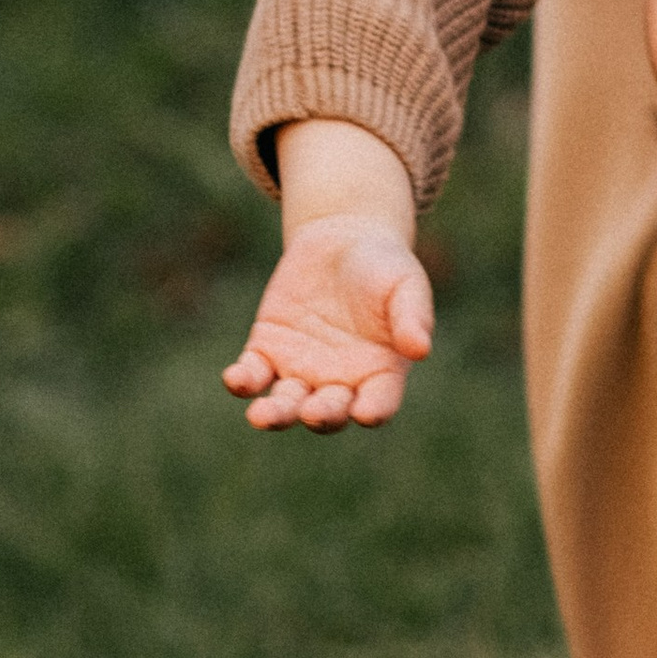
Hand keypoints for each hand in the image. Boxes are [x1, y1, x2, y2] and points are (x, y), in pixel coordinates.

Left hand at [223, 217, 434, 428]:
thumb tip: (421, 350)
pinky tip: (235, 379)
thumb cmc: (384, 267)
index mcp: (380, 373)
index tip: (366, 412)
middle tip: (314, 412)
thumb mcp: (405, 283)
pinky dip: (243, 381)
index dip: (373, 411)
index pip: (379, 402)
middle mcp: (339, 382)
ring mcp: (301, 370)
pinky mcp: (267, 350)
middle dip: (321, 415)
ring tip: (261, 415)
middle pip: (329, 412)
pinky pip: (253, 374)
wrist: (341, 242)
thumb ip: (412, 315)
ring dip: (275, 414)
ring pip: (286, 403)